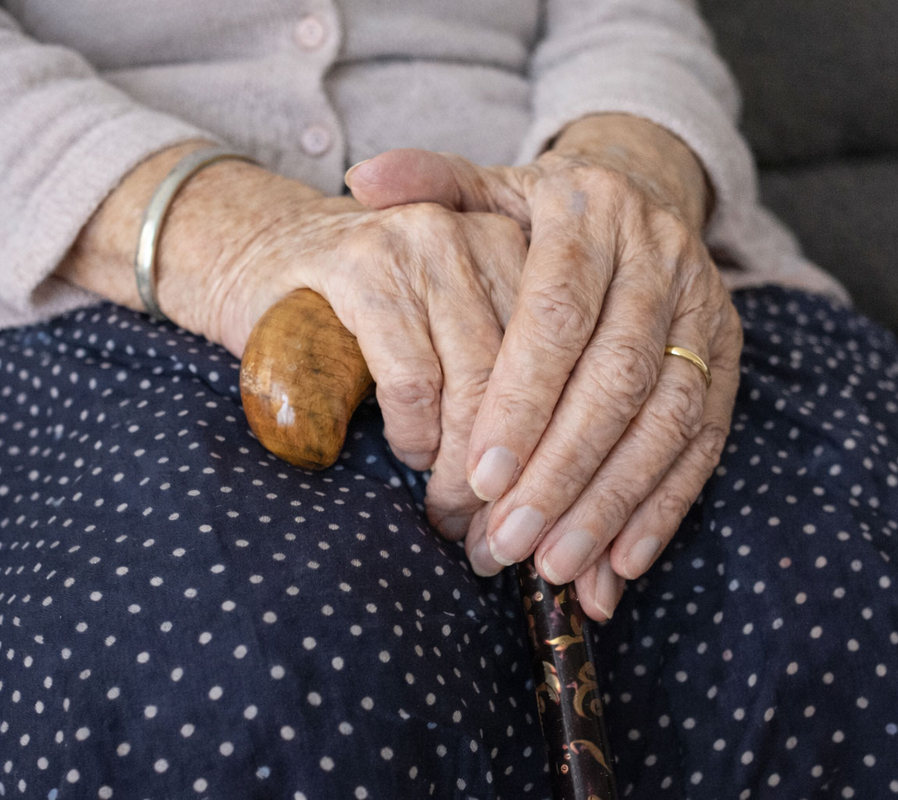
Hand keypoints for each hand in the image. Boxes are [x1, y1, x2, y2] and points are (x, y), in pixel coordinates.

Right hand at [58, 143, 526, 539]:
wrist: (259, 250)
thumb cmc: (377, 311)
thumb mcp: (456, 330)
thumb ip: (511, 377)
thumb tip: (563, 487)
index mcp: (529, 249)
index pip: (571, 360)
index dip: (559, 447)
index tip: (541, 510)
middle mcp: (487, 233)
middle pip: (529, 374)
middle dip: (513, 469)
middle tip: (492, 529)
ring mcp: (426, 241)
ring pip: (478, 380)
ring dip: (463, 465)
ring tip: (450, 507)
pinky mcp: (364, 265)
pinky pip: (415, 376)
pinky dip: (416, 432)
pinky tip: (410, 453)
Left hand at [347, 115, 742, 620]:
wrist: (645, 193)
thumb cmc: (543, 210)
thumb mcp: (491, 186)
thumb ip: (432, 183)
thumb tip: (360, 179)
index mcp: (593, 213)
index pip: (557, 314)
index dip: (521, 398)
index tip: (477, 476)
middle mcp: (660, 257)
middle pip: (616, 377)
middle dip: (561, 470)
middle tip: (505, 543)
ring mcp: (704, 309)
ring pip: (666, 419)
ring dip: (612, 501)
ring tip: (554, 567)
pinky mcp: (729, 355)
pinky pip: (705, 439)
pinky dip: (665, 505)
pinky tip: (620, 563)